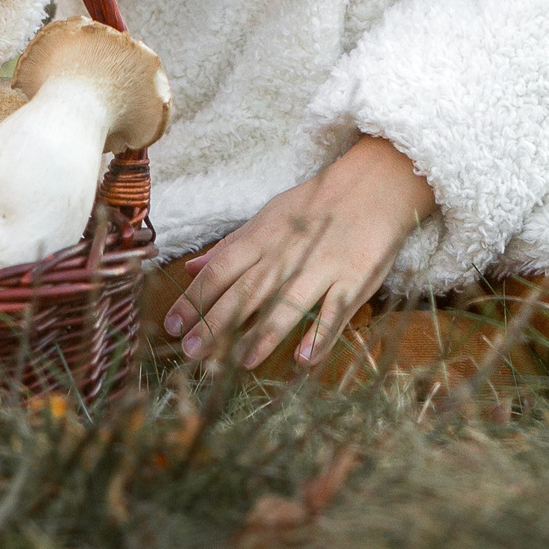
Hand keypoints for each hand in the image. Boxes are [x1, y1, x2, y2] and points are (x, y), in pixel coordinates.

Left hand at [162, 135, 436, 370]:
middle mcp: (288, 253)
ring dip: (264, 334)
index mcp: (264, 237)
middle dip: (217, 322)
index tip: (172, 326)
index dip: (195, 298)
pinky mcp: (354, 278)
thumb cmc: (317, 206)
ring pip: (289, 302)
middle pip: (247, 290)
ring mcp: (323, 266)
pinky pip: (336, 310)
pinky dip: (321, 334)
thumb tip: (189, 269)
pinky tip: (305, 358)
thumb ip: (229, 247)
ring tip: (241, 363)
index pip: (221, 270)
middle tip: (191, 353)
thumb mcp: (268, 218)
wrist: (376, 184)